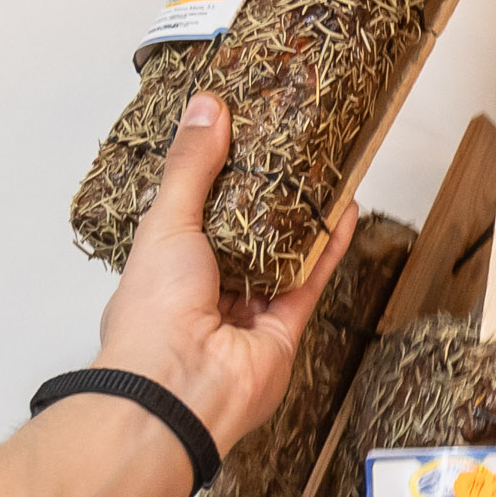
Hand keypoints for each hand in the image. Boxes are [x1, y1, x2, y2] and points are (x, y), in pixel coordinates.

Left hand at [95, 92, 335, 455]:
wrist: (179, 387)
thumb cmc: (153, 313)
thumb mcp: (166, 220)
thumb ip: (191, 166)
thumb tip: (206, 109)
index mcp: (164, 266)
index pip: (191, 212)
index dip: (213, 175)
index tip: (236, 135)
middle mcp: (204, 290)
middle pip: (243, 234)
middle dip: (264, 195)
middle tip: (285, 148)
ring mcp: (246, 312)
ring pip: (281, 256)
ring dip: (300, 216)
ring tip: (320, 170)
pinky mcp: (284, 330)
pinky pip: (309, 280)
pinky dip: (328, 246)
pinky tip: (342, 211)